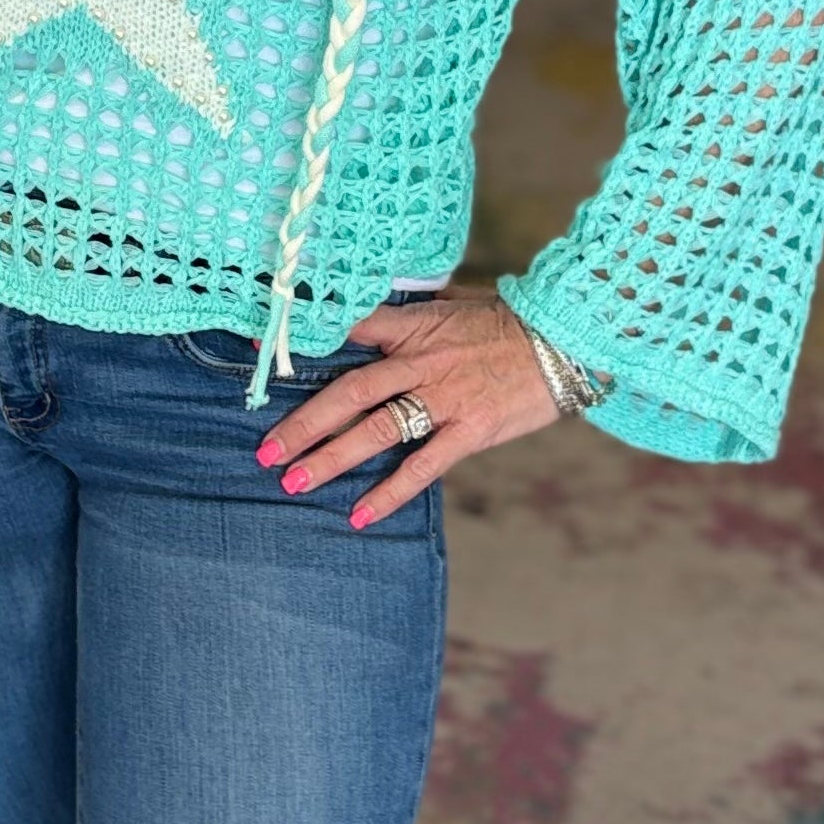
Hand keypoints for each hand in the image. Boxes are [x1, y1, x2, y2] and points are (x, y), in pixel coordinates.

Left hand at [255, 290, 559, 529]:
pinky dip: (389, 492)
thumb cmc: (507, 323)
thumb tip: (368, 326)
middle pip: (348, 393)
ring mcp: (444, 398)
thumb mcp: (451, 309)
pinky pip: (421, 466)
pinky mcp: (470, 430)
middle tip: (266, 451)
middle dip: (302, 424)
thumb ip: (408, 321)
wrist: (565, 337)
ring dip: (330, 458)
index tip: (257, 354)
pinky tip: (359, 514)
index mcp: (411, 326)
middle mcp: (420, 362)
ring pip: (375, 430)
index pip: (347, 329)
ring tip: (294, 482)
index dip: (303, 339)